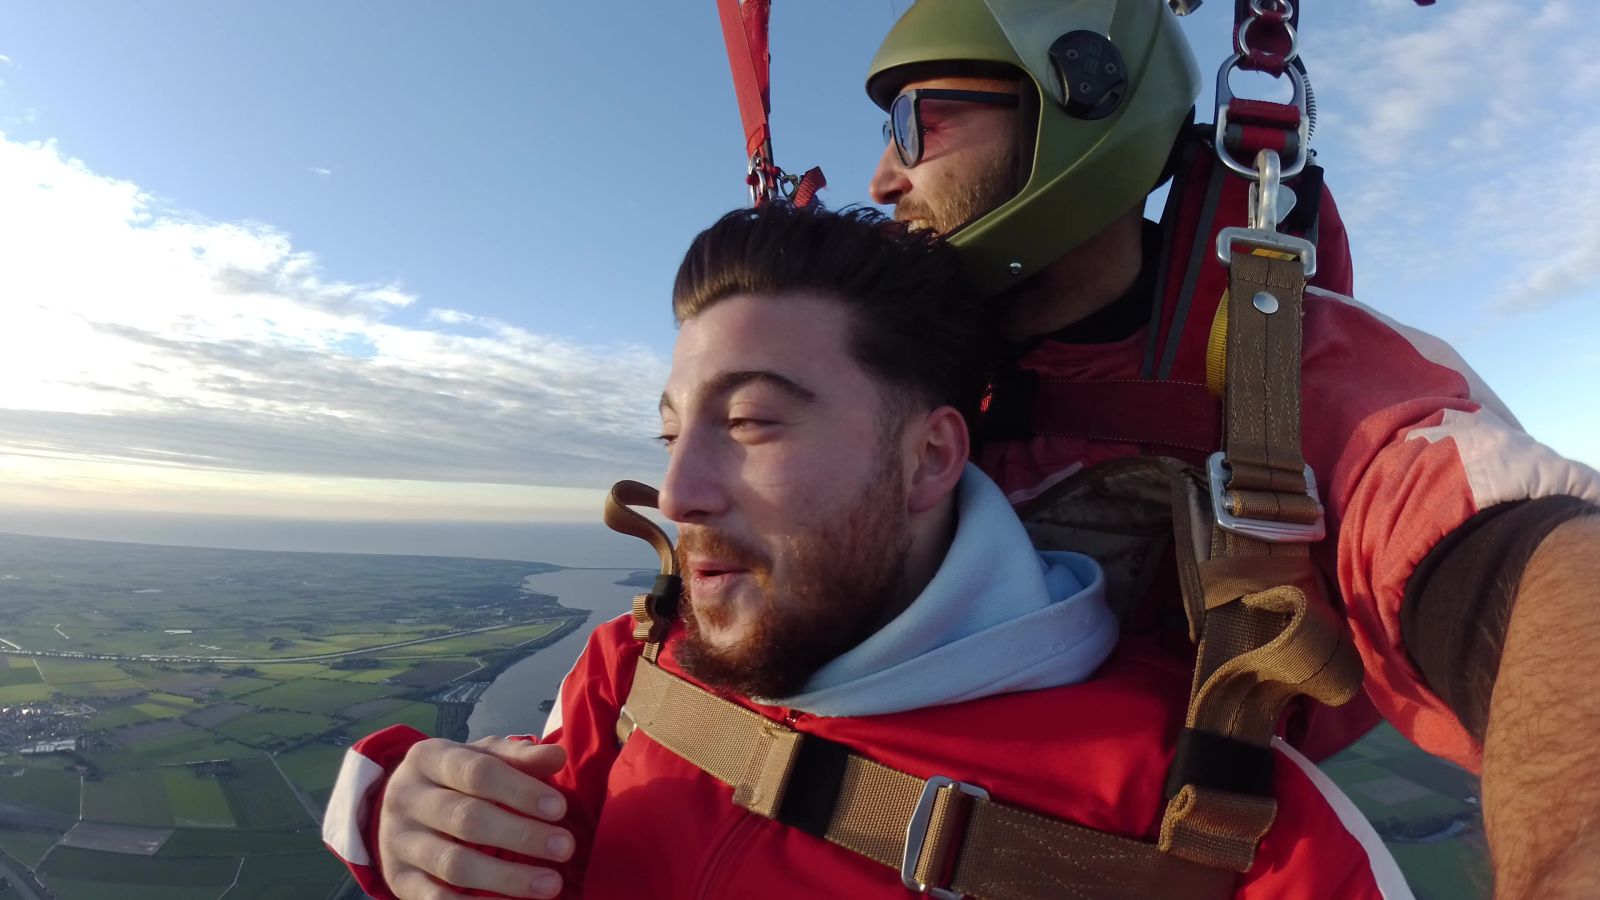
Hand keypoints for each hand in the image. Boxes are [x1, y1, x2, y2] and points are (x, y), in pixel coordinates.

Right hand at [378, 736, 573, 898]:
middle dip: (521, 835)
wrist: (401, 805)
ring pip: (454, 865)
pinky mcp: (398, 880)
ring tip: (551, 884)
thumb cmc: (456, 778)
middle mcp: (407, 798)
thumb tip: (557, 756)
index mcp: (429, 758)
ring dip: (507, 878)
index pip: (477, 773)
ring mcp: (398, 842)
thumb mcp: (483, 756)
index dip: (521, 791)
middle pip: (467, 820)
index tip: (559, 809)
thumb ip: (520, 757)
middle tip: (565, 848)